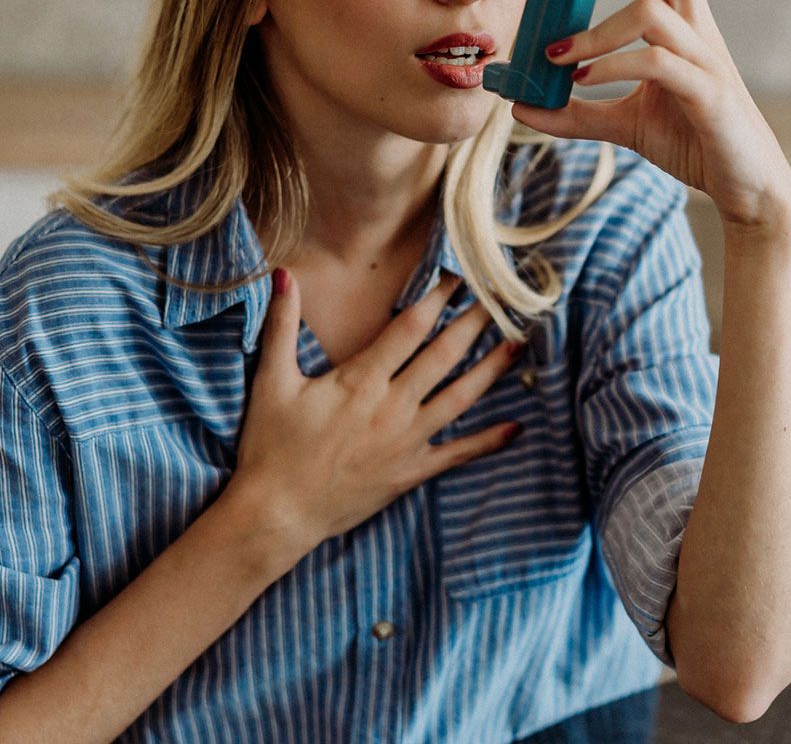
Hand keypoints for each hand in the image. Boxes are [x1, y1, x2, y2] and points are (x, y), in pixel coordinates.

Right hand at [223, 269, 523, 550]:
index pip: (410, 327)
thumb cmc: (270, 448)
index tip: (459, 276)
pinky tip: (516, 426)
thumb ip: (281, 326)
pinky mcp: (411, 472)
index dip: (438, 298)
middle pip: (444, 355)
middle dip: (475, 322)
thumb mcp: (271, 382)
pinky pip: (458, 454)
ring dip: (492, 369)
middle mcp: (391, 406)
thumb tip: (284, 274)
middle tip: (502, 297)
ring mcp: (406, 441)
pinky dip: (488, 441)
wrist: (277, 515)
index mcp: (360, 380)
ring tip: (519, 344)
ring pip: (460, 398)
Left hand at [507, 0, 790, 232]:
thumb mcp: (626, 125)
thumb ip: (577, 114)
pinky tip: (583, 82)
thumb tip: (521, 106)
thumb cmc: (696, 143)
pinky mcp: (709, 96)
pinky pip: (658, 64)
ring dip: (595, 30)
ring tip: (556, 56)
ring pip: (652, 12)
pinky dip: (613, 66)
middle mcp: (698, 31)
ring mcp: (706, 61)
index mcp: (683, 26)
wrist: (747, 187)